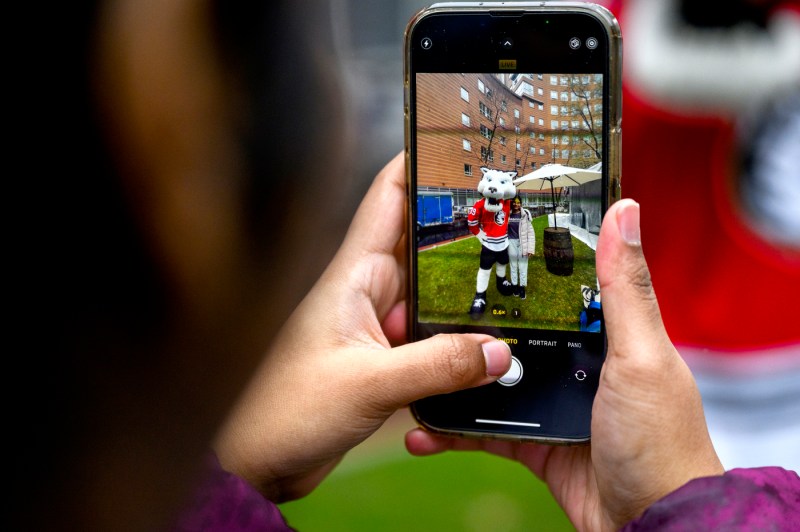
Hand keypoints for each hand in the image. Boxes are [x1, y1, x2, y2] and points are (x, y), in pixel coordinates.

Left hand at [213, 153, 511, 501]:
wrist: (253, 461)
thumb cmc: (281, 411)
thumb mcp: (368, 384)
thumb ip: (437, 367)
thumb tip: (498, 352)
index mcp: (353, 275)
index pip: (388, 198)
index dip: (420, 163)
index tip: (458, 142)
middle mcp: (367, 292)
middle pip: (424, 245)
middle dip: (465, 234)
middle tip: (516, 222)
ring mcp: (375, 326)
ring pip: (433, 295)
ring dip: (465, 297)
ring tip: (514, 290)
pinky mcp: (382, 360)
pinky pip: (429, 338)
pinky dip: (456, 341)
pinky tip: (483, 349)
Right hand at [406, 199, 723, 530]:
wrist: (650, 525)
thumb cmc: (660, 442)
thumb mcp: (640, 356)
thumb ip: (623, 289)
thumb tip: (626, 210)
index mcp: (605, 334)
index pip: (561, 286)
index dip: (524, 264)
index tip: (482, 239)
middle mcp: (576, 364)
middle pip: (513, 333)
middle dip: (472, 324)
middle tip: (426, 305)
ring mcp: (551, 403)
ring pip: (490, 381)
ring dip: (453, 377)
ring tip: (414, 362)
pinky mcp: (533, 442)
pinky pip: (483, 430)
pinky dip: (453, 429)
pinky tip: (424, 427)